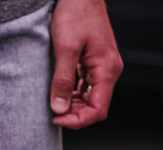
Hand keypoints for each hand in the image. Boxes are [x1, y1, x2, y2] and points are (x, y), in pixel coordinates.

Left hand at [49, 0, 122, 128]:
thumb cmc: (75, 14)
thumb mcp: (65, 48)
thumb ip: (63, 80)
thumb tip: (59, 109)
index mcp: (107, 69)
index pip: (98, 109)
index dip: (78, 120)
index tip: (57, 119)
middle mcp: (110, 71)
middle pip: (96, 107)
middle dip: (74, 115)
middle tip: (52, 112)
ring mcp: (104, 67)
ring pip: (91, 99)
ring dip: (73, 106)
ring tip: (54, 102)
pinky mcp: (95, 64)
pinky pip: (87, 87)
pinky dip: (74, 95)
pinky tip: (60, 92)